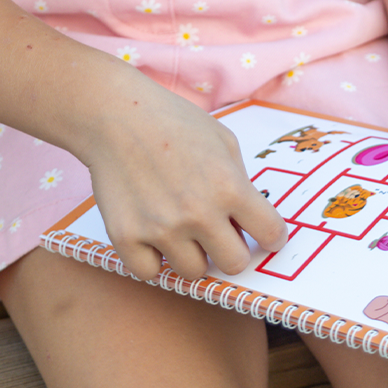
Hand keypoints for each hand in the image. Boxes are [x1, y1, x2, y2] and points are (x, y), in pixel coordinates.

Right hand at [74, 62, 287, 282]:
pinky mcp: (126, 238)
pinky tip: (151, 231)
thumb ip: (239, 180)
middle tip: (218, 233)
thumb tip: (247, 218)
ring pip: (193, 272)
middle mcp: (198, 213)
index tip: (264, 236)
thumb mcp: (222, 140)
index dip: (271, 237)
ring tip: (179, 224)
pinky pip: (150, 272)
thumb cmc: (173, 121)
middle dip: (231, 250)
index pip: (271, 234)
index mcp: (229, 186)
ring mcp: (161, 229)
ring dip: (191, 253)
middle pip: (234, 264)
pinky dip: (152, 258)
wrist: (116, 115)